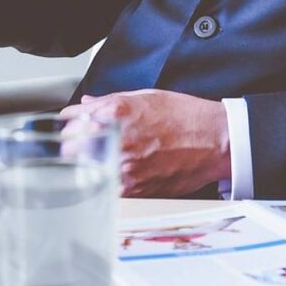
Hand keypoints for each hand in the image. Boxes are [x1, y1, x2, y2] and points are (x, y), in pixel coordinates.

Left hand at [61, 89, 230, 197]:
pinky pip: (107, 187)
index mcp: (116, 113)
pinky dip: (106, 181)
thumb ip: (110, 101)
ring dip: (87, 167)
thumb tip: (87, 104)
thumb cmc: (186, 117)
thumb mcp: (146, 97)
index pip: (72, 121)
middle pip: (70, 149)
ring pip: (85, 172)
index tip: (70, 126)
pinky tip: (116, 173)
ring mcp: (125, 167)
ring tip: (99, 160)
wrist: (216, 141)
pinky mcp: (136, 189)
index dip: (69, 124)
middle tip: (79, 146)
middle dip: (72, 146)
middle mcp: (117, 140)